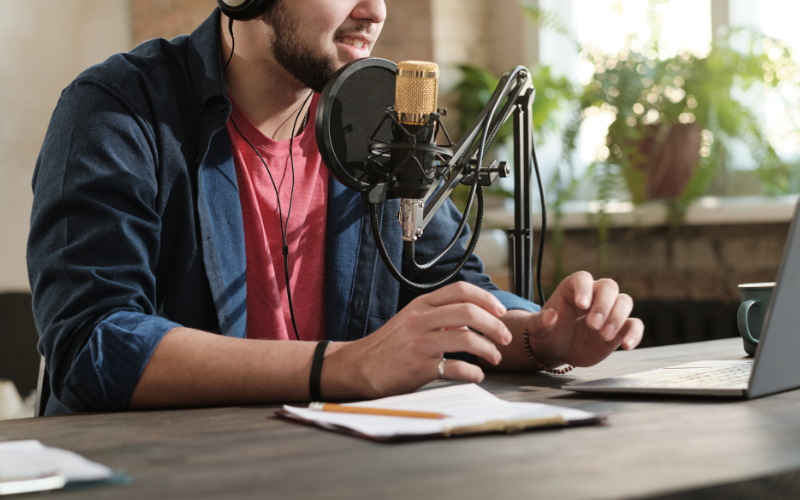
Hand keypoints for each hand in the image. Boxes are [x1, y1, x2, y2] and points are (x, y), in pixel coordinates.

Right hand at [322, 282, 511, 399]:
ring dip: (488, 349)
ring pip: (466, 338)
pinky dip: (472, 373)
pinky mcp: (418, 367)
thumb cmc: (388, 345)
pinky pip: (455, 368)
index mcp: (421, 304)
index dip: (486, 299)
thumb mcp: (412, 320)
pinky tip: (476, 375)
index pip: (460, 290)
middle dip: (495, 325)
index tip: (500, 312)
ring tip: (494, 357)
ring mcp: (420, 343)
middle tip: (505, 337)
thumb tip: (471, 321)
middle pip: (468, 312)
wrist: (360, 366)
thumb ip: (440, 316)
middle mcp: (421, 319)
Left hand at [525, 271, 643, 367]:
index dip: (584, 288)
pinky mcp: (619, 328)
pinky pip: (634, 324)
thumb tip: (550, 317)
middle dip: (603, 305)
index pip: (583, 278)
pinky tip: (627, 345)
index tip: (581, 305)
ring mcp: (608, 311)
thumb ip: (541, 323)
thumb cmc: (547, 333)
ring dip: (617, 318)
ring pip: (624, 301)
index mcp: (572, 288)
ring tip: (603, 336)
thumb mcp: (536, 329)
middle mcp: (593, 295)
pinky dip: (634, 333)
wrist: (557, 349)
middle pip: (609, 286)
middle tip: (593, 325)